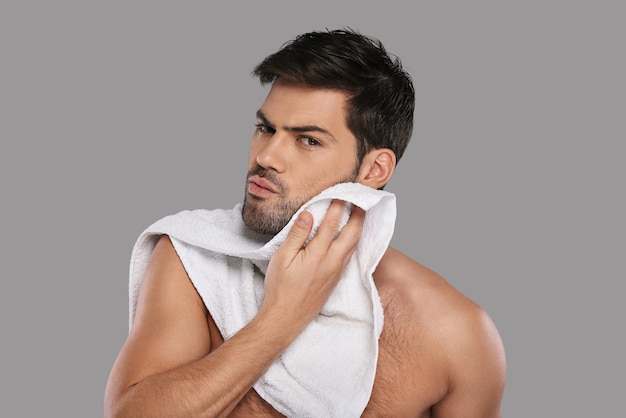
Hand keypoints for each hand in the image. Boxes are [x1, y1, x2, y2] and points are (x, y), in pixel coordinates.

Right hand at [260, 200, 364, 332]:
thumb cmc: (281, 288)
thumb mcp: (282, 258)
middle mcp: (333, 262)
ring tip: (361, 212)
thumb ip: (297, 235)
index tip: (343, 192)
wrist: (287, 318)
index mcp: (318, 254)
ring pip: (354, 244)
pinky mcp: (337, 278)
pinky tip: (353, 236)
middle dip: (358, 214)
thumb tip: (308, 214)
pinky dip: (354, 240)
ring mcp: (337, 271)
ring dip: (359, 226)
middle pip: (352, 232)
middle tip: (362, 198)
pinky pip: (351, 254)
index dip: (339, 205)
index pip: (332, 224)